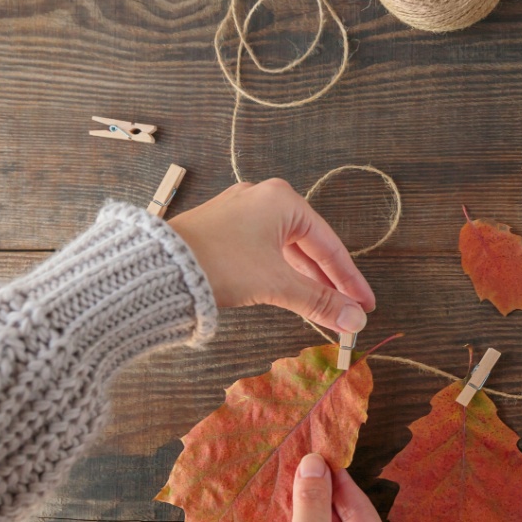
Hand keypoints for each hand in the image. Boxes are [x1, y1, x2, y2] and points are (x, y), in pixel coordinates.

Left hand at [169, 179, 374, 332]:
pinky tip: (291, 293)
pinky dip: (281, 273)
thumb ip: (320, 303)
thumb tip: (354, 323)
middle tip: (347, 311)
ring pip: (286, 250)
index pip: (330, 245)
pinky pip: (265, 250)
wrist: (156, 267)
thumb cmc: (219, 264)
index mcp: (283, 200)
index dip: (350, 280)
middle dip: (329, 283)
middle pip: (309, 246)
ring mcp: (240, 212)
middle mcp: (263, 198)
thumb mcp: (277, 284)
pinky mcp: (222, 228)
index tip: (365, 305)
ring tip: (323, 308)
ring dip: (305, 280)